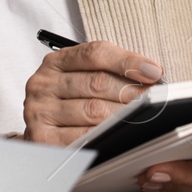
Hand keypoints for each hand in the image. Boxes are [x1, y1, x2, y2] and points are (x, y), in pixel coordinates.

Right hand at [22, 41, 162, 145]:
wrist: (36, 134)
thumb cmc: (67, 104)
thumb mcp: (81, 79)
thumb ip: (109, 73)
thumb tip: (151, 75)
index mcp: (57, 62)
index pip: (95, 53)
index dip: (128, 61)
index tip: (154, 71)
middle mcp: (44, 83)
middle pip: (97, 82)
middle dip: (132, 91)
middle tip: (155, 99)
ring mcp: (40, 110)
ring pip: (93, 110)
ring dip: (124, 115)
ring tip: (144, 117)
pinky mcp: (41, 137)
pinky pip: (82, 137)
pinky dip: (106, 136)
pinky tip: (121, 135)